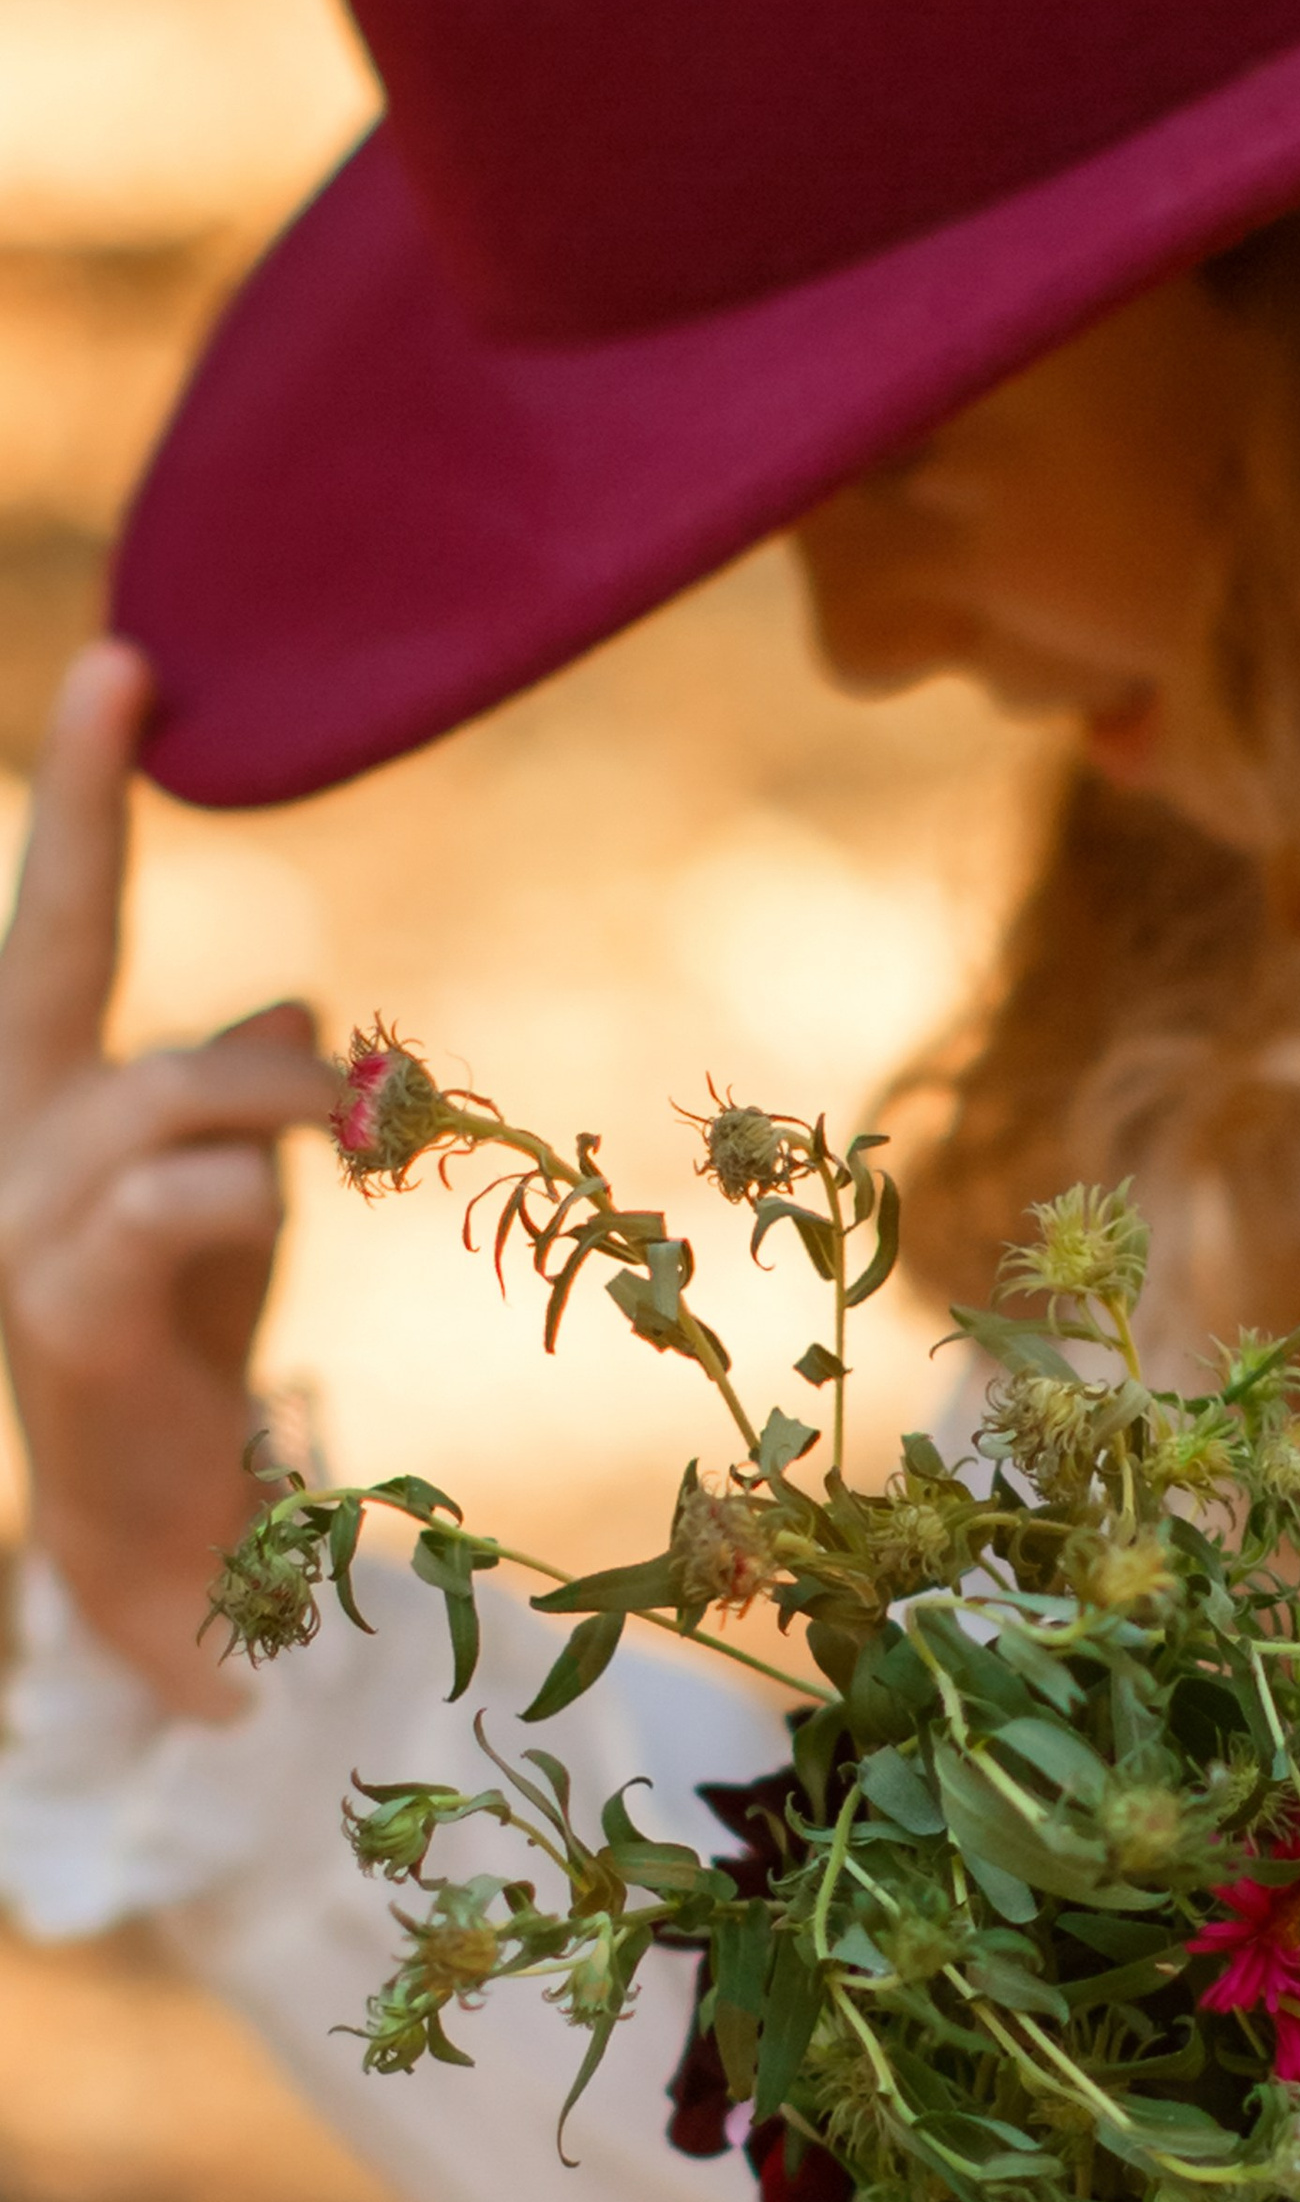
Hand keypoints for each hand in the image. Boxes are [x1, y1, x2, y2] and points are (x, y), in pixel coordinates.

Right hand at [0, 643, 341, 1713]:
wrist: (164, 1539)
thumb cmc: (194, 1344)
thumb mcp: (233, 1192)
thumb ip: (243, 1091)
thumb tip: (292, 1004)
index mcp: (46, 1098)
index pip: (63, 923)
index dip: (84, 795)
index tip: (127, 662)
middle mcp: (10, 1142)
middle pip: (47, 947)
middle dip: (78, 804)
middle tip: (123, 665)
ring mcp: (22, 1228)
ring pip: (162, 1090)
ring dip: (280, 1096)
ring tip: (363, 1137)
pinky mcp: (67, 1317)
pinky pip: (170, 1205)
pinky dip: (243, 1193)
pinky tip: (276, 1215)